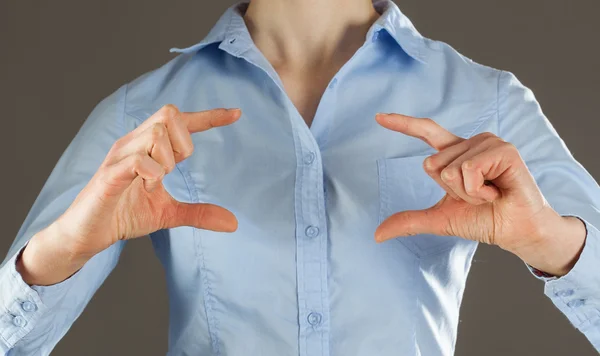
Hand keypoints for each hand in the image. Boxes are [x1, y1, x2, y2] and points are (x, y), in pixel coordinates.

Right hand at [19, 105, 239, 284]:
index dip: (210, 116)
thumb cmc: (124, 215)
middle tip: (174, 170)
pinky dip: (152, 174)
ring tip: (154, 183)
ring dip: (166, 161)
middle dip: (184, 142)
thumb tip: (233, 223)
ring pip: (155, 134)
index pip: (181, 120)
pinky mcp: (109, 175)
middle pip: (169, 114)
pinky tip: (147, 187)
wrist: (87, 235)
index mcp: (147, 147)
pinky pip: (137, 160)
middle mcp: (133, 143)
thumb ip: (199, 214)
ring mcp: (120, 156)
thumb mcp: (168, 214)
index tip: (237, 114)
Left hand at [374, 113, 585, 275]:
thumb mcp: (439, 220)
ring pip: (450, 169)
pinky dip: (478, 190)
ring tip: (489, 194)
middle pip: (432, 164)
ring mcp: (488, 144)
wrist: (514, 232)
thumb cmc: (483, 220)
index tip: (378, 117)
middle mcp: (470, 143)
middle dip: (451, 191)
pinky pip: (469, 170)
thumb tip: (377, 234)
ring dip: (467, 192)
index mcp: (455, 154)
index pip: (426, 132)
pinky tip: (497, 192)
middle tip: (477, 196)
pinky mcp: (503, 150)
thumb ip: (409, 221)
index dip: (402, 124)